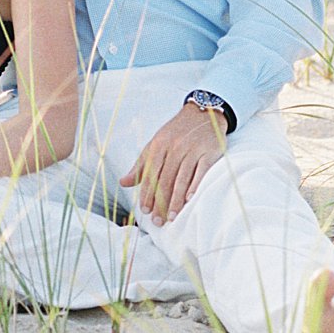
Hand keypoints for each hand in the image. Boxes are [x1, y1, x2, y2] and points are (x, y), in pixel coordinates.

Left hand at [119, 101, 227, 223]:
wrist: (204, 111)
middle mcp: (176, 147)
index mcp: (160, 145)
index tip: (145, 211)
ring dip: (175, 200)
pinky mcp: (210, 151)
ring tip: (171, 216)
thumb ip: (141, 165)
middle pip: (166, 179)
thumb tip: (124, 182)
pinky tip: (189, 199)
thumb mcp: (156, 143)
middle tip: (158, 221)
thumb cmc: (177, 131)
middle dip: (160, 202)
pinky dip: (195, 185)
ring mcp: (193, 149)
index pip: (151, 174)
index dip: (147, 194)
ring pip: (182, 178)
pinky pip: (201, 171)